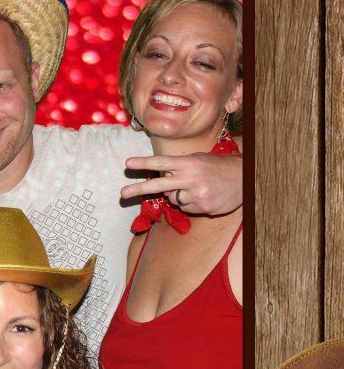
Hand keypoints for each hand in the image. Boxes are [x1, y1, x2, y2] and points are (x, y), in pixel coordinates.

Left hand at [122, 151, 242, 215]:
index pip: (162, 161)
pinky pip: (186, 208)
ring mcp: (197, 194)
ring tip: (197, 187)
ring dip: (178, 195)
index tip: (128, 164)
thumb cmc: (217, 168)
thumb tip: (160, 181)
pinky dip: (190, 203)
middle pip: (159, 184)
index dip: (144, 163)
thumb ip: (179, 168)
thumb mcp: (199, 160)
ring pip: (173, 198)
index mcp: (190, 163)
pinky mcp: (203, 207)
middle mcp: (191, 178)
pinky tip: (204, 196)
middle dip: (138, 189)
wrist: (245, 178)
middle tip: (121, 194)